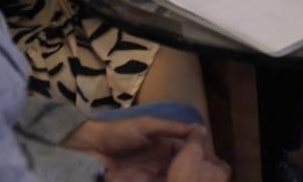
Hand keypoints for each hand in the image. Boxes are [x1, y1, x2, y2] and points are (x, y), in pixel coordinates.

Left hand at [63, 118, 229, 181]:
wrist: (91, 148)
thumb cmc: (120, 132)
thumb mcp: (148, 126)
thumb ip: (172, 128)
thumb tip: (200, 128)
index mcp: (163, 146)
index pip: (186, 153)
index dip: (198, 158)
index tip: (211, 164)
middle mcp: (159, 162)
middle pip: (179, 169)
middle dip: (190, 173)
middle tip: (204, 178)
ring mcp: (149, 176)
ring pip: (169, 178)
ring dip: (177, 178)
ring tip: (190, 180)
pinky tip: (174, 181)